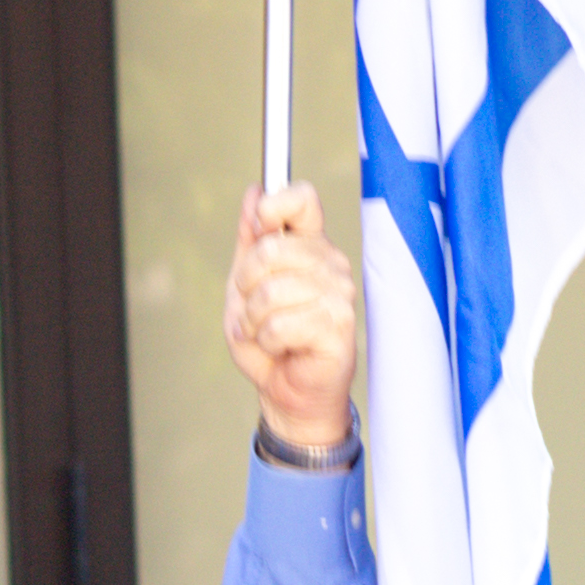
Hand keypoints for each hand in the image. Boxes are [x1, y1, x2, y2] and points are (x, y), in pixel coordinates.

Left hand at [225, 179, 360, 456]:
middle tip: (253, 309)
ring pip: (271, 290)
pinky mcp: (338, 325)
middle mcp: (331, 263)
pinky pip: (280, 324)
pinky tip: (279, 348)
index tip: (259, 229)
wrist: (286, 391)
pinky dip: (266, 340)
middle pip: (271, 248)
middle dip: (245, 285)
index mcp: (310, 246)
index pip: (303, 199)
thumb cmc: (269, 340)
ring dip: (253, 319)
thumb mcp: (245, 285)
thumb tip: (254, 192)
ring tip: (265, 332)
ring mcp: (339, 293)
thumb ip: (250, 240)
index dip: (274, 207)